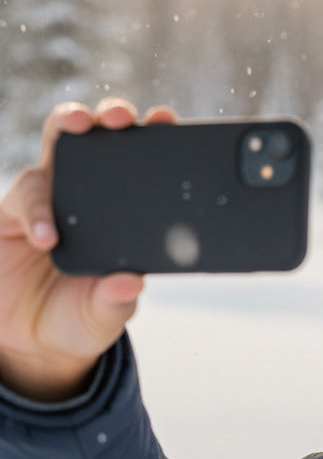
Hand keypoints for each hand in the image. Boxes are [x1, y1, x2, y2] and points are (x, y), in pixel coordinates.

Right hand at [0, 98, 175, 401]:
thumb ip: (116, 300)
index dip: (156, 140)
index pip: (144, 168)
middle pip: (99, 138)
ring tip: (79, 127)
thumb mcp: (104, 317)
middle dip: (110, 116)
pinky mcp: (16, 211)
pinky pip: (27, 194)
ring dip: (69, 128)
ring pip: (58, 146)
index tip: (169, 121)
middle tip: (121, 117)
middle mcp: (88, 196)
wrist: (30, 341)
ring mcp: (50, 197)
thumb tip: (132, 282)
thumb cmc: (78, 319)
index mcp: (124, 213)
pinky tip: (47, 236)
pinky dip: (38, 209)